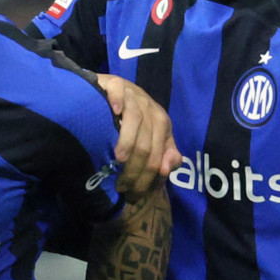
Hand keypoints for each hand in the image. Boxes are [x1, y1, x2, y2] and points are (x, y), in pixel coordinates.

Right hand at [92, 74, 179, 195]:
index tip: (132, 195)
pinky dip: (117, 101)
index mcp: (162, 125)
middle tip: (120, 186)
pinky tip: (114, 113)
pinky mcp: (116, 84)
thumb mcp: (153, 137)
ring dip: (127, 142)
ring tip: (118, 160)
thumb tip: (166, 169)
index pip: (158, 157)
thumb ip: (164, 155)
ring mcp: (134, 96)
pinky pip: (118, 92)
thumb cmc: (134, 118)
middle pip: (146, 144)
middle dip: (134, 170)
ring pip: (135, 121)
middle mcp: (151, 110)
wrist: (116, 89)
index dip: (146, 179)